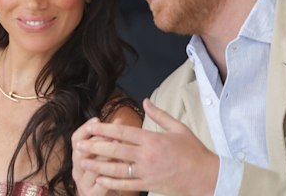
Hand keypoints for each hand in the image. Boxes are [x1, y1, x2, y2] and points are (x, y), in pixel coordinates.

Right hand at [73, 118, 123, 195]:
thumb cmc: (106, 177)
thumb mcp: (103, 158)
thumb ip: (108, 142)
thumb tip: (119, 121)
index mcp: (78, 158)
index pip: (75, 139)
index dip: (85, 128)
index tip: (97, 119)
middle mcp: (77, 170)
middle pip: (81, 150)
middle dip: (97, 139)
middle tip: (112, 132)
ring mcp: (83, 183)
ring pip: (91, 166)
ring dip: (105, 155)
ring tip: (118, 146)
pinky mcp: (92, 195)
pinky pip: (100, 183)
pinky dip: (110, 174)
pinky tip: (120, 166)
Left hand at [75, 99, 218, 195]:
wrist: (205, 176)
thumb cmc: (193, 151)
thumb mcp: (178, 128)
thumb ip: (159, 114)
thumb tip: (145, 101)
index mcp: (153, 139)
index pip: (123, 132)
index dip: (105, 130)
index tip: (91, 127)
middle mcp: (147, 156)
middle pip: (115, 150)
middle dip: (95, 146)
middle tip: (79, 144)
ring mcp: (146, 172)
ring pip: (117, 168)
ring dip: (98, 165)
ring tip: (83, 161)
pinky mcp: (148, 185)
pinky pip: (126, 184)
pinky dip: (111, 182)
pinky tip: (100, 179)